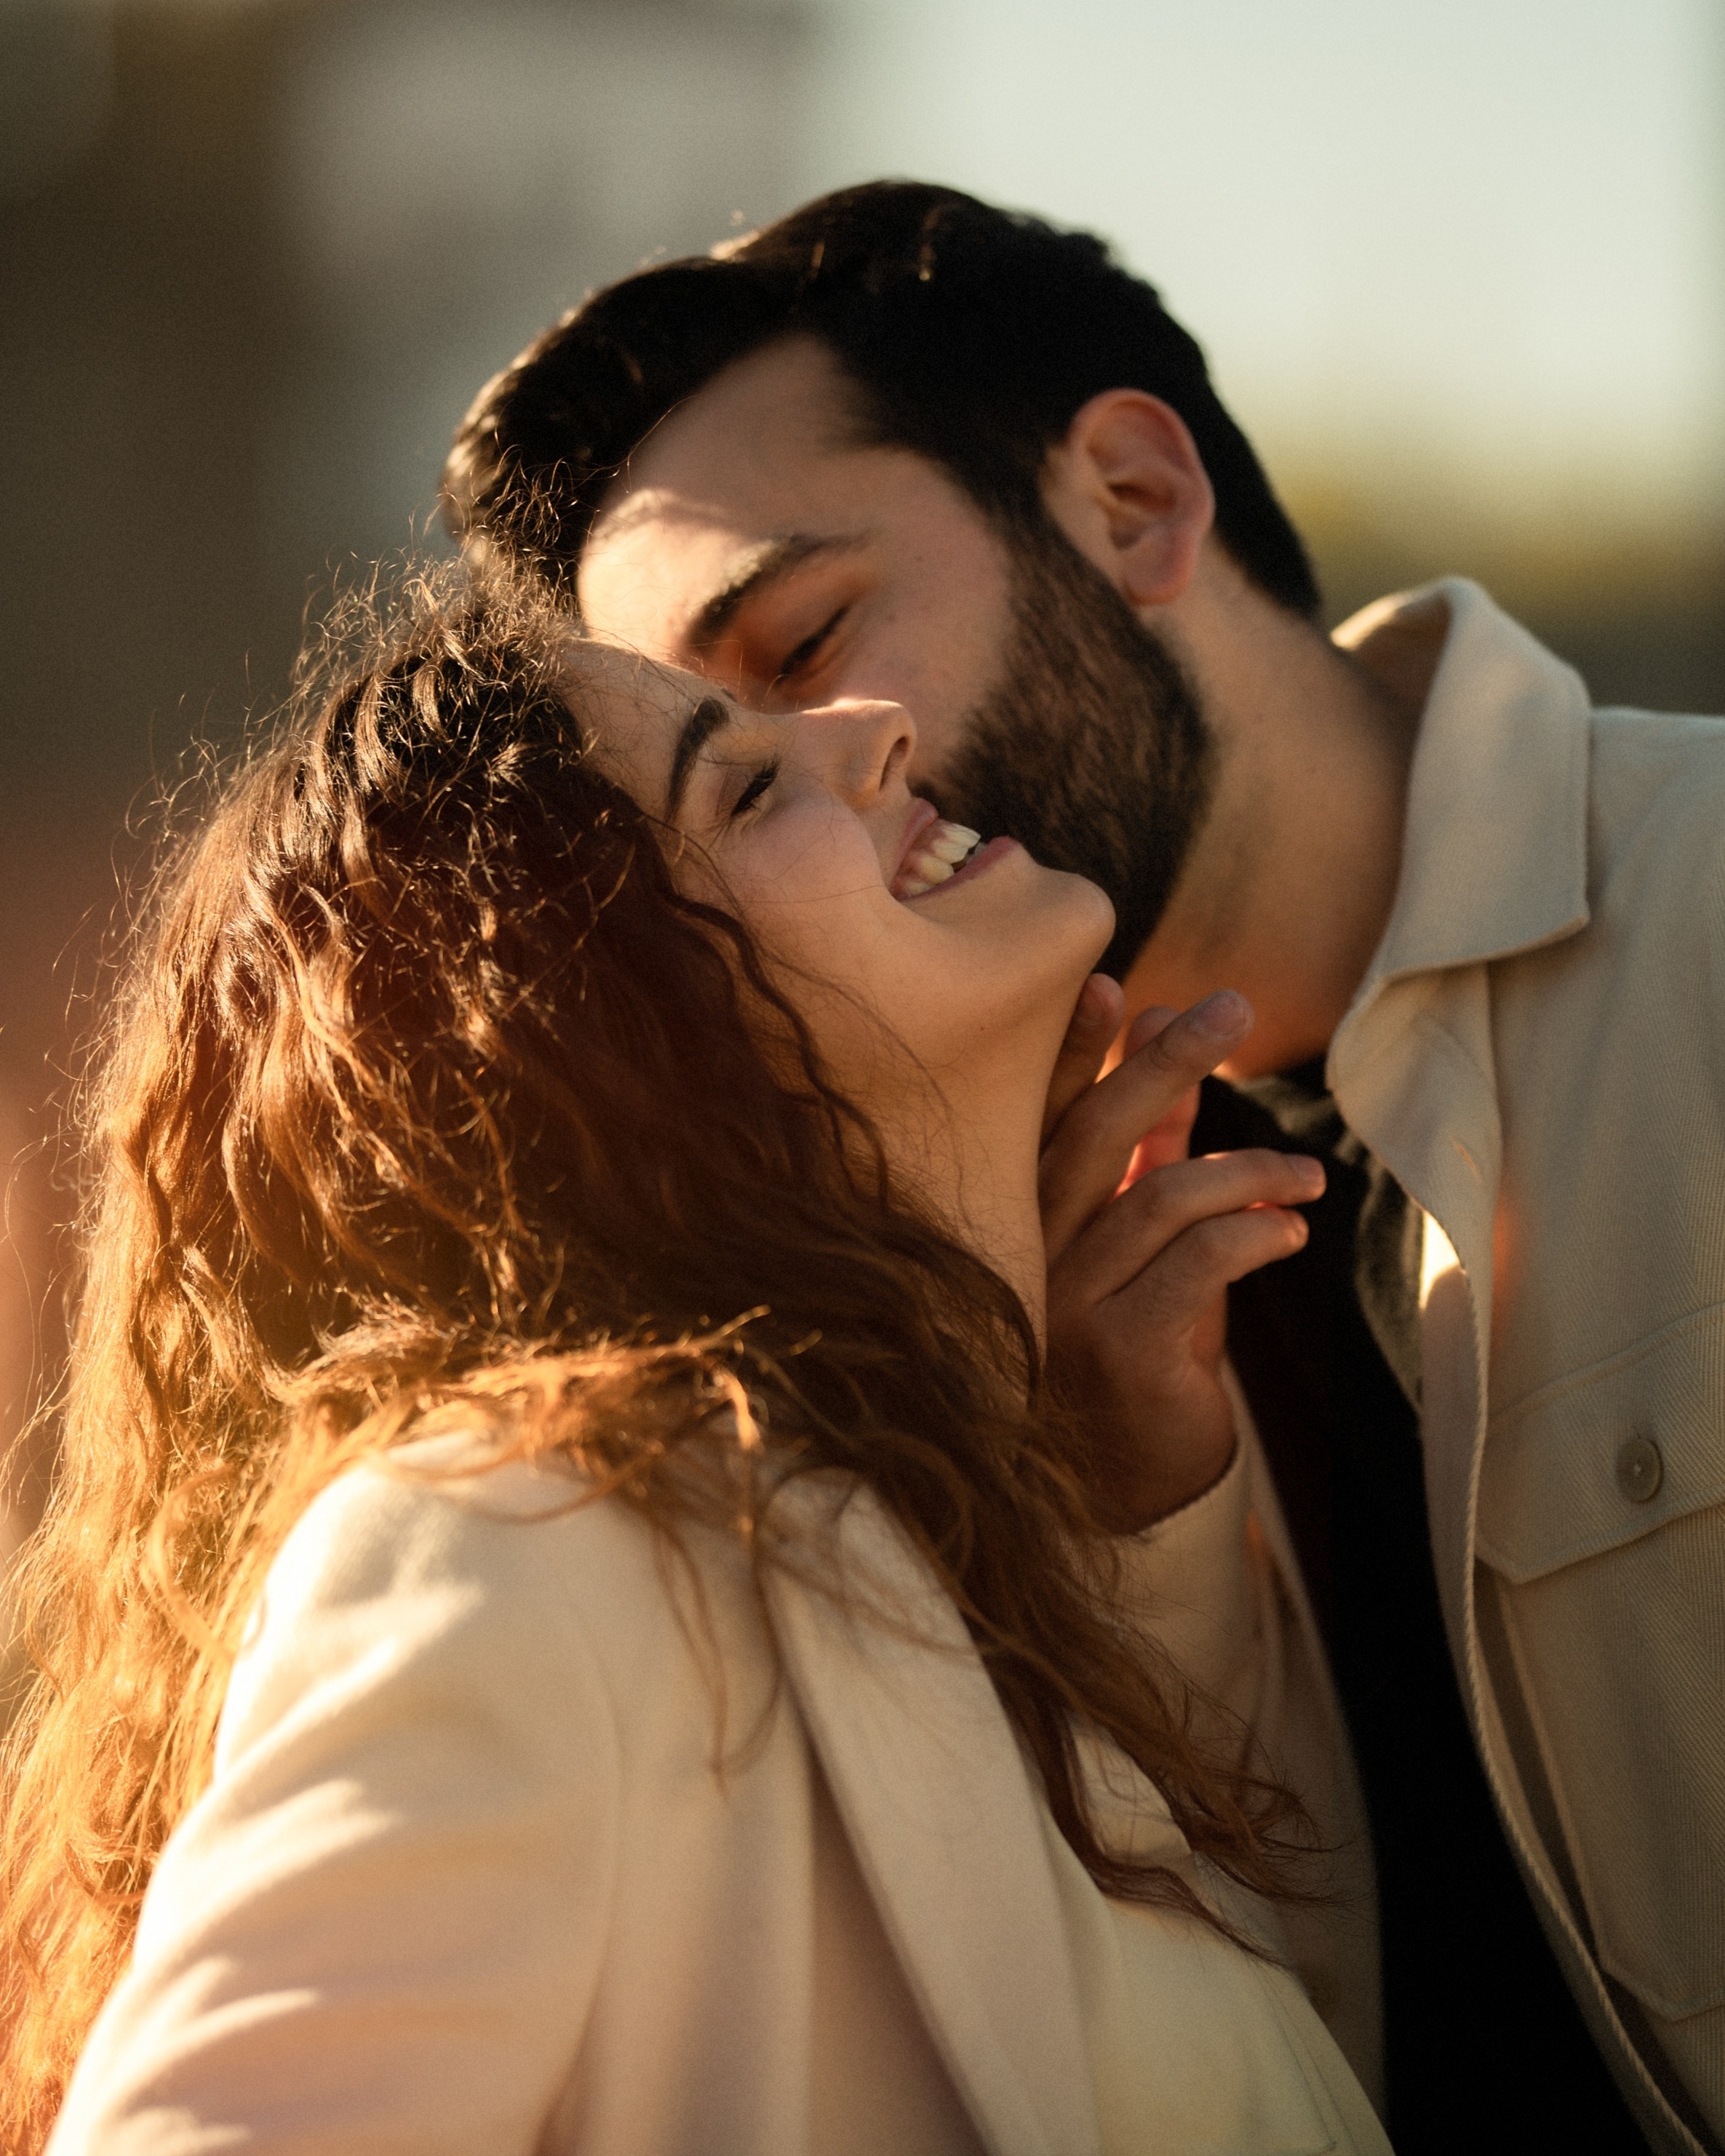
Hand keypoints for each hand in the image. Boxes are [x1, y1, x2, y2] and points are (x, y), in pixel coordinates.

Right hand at [1040, 988, 1322, 1531]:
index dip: (1071, 1053)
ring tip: (1309, 1176)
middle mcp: (1027, 1257)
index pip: (1037, 1122)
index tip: (1116, 987)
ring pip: (1160, 1197)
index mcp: (1019, 1223)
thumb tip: (1164, 1047)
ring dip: (1248, 1170)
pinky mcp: (1121, 1350)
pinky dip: (1255, 1232)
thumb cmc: (1131, 1353)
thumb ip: (1149, 1154)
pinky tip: (1291, 1231)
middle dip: (1164, 1064)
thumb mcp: (1143, 1244)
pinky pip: (1198, 1261)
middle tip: (1230, 1010)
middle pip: (1092, 1136)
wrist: (1122, 1493)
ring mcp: (1065, 1306)